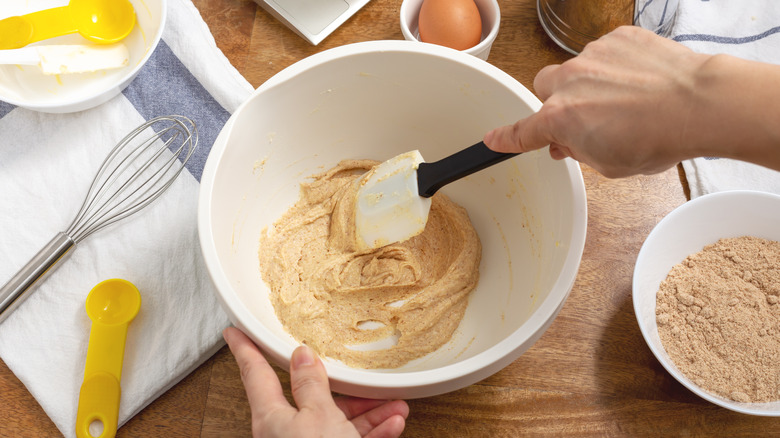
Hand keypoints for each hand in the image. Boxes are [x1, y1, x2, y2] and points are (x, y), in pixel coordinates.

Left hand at [223, 327, 408, 437]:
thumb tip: (302, 357)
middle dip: (345, 388)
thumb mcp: (319, 418)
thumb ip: (311, 386)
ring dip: (368, 411)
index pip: (255, 373)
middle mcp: (287, 434)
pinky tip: (392, 424)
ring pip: (338, 421)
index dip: (244, 349)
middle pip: (312, 398)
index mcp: (272, 418)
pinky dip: (373, 432)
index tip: (233, 332)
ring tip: (394, 403)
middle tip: (361, 376)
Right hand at [484, 26, 709, 177]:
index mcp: (560, 120)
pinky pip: (606, 52)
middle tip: (586, 117)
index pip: (522, 132)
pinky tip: (639, 82)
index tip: (493, 140)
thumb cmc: (657, 139)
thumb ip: (580, 151)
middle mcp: (568, 83)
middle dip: (558, 101)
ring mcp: (593, 55)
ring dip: (591, 83)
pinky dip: (616, 66)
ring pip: (577, 69)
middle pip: (545, 87)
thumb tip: (567, 142)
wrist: (698, 104)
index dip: (505, 139)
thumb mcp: (610, 164)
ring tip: (626, 100)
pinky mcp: (619, 37)